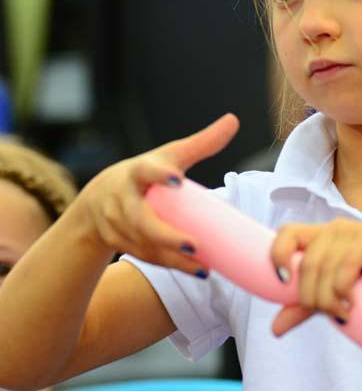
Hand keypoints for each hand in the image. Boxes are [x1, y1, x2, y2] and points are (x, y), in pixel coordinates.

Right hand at [75, 114, 239, 273]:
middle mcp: (123, 198)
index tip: (177, 179)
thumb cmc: (145, 174)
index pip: (145, 171)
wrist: (98, 200)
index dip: (159, 176)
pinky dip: (172, 265)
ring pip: (145, 244)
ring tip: (202, 265)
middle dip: (165, 235)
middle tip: (193, 243)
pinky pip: (148, 257)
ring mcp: (118, 223)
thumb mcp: (169, 156)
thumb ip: (202, 143)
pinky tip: (198, 270)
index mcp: (137, 172)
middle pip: (141, 220)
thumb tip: (233, 120)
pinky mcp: (121, 243)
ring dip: (173, 258)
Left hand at [269, 218, 361, 335]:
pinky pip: (347, 264)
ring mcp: (355, 231)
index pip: (286, 233)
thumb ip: (303, 308)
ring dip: (328, 298)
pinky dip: (343, 288)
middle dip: (310, 295)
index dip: (277, 254)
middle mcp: (335, 229)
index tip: (283, 282)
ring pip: (324, 266)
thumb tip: (275, 329)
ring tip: (341, 313)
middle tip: (326, 312)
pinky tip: (351, 303)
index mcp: (320, 237)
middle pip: (305, 261)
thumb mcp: (330, 300)